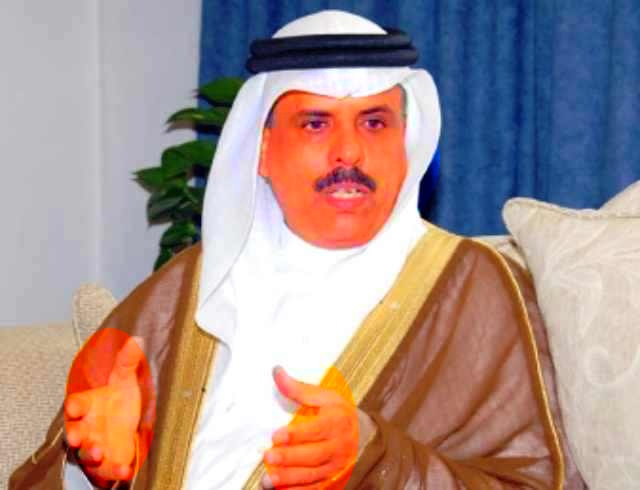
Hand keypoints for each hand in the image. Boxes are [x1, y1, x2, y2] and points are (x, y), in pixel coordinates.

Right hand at [64, 335, 143, 485]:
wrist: (126, 428)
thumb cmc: (119, 403)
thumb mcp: (125, 382)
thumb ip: (127, 363)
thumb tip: (136, 340)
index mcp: (88, 406)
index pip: (76, 404)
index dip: (74, 405)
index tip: (74, 404)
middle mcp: (88, 428)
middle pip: (74, 432)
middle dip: (74, 434)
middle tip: (76, 435)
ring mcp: (96, 447)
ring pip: (87, 454)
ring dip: (90, 454)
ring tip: (98, 452)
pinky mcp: (108, 464)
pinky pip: (108, 472)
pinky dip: (115, 471)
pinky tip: (126, 470)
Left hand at [263, 366, 370, 488]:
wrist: (365, 436)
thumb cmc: (339, 413)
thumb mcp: (324, 396)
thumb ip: (298, 388)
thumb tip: (276, 372)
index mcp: (336, 422)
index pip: (315, 430)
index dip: (295, 435)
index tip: (276, 436)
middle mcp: (338, 446)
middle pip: (313, 456)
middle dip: (289, 458)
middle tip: (268, 457)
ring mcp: (336, 467)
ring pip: (312, 476)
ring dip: (289, 480)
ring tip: (267, 480)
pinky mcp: (333, 481)